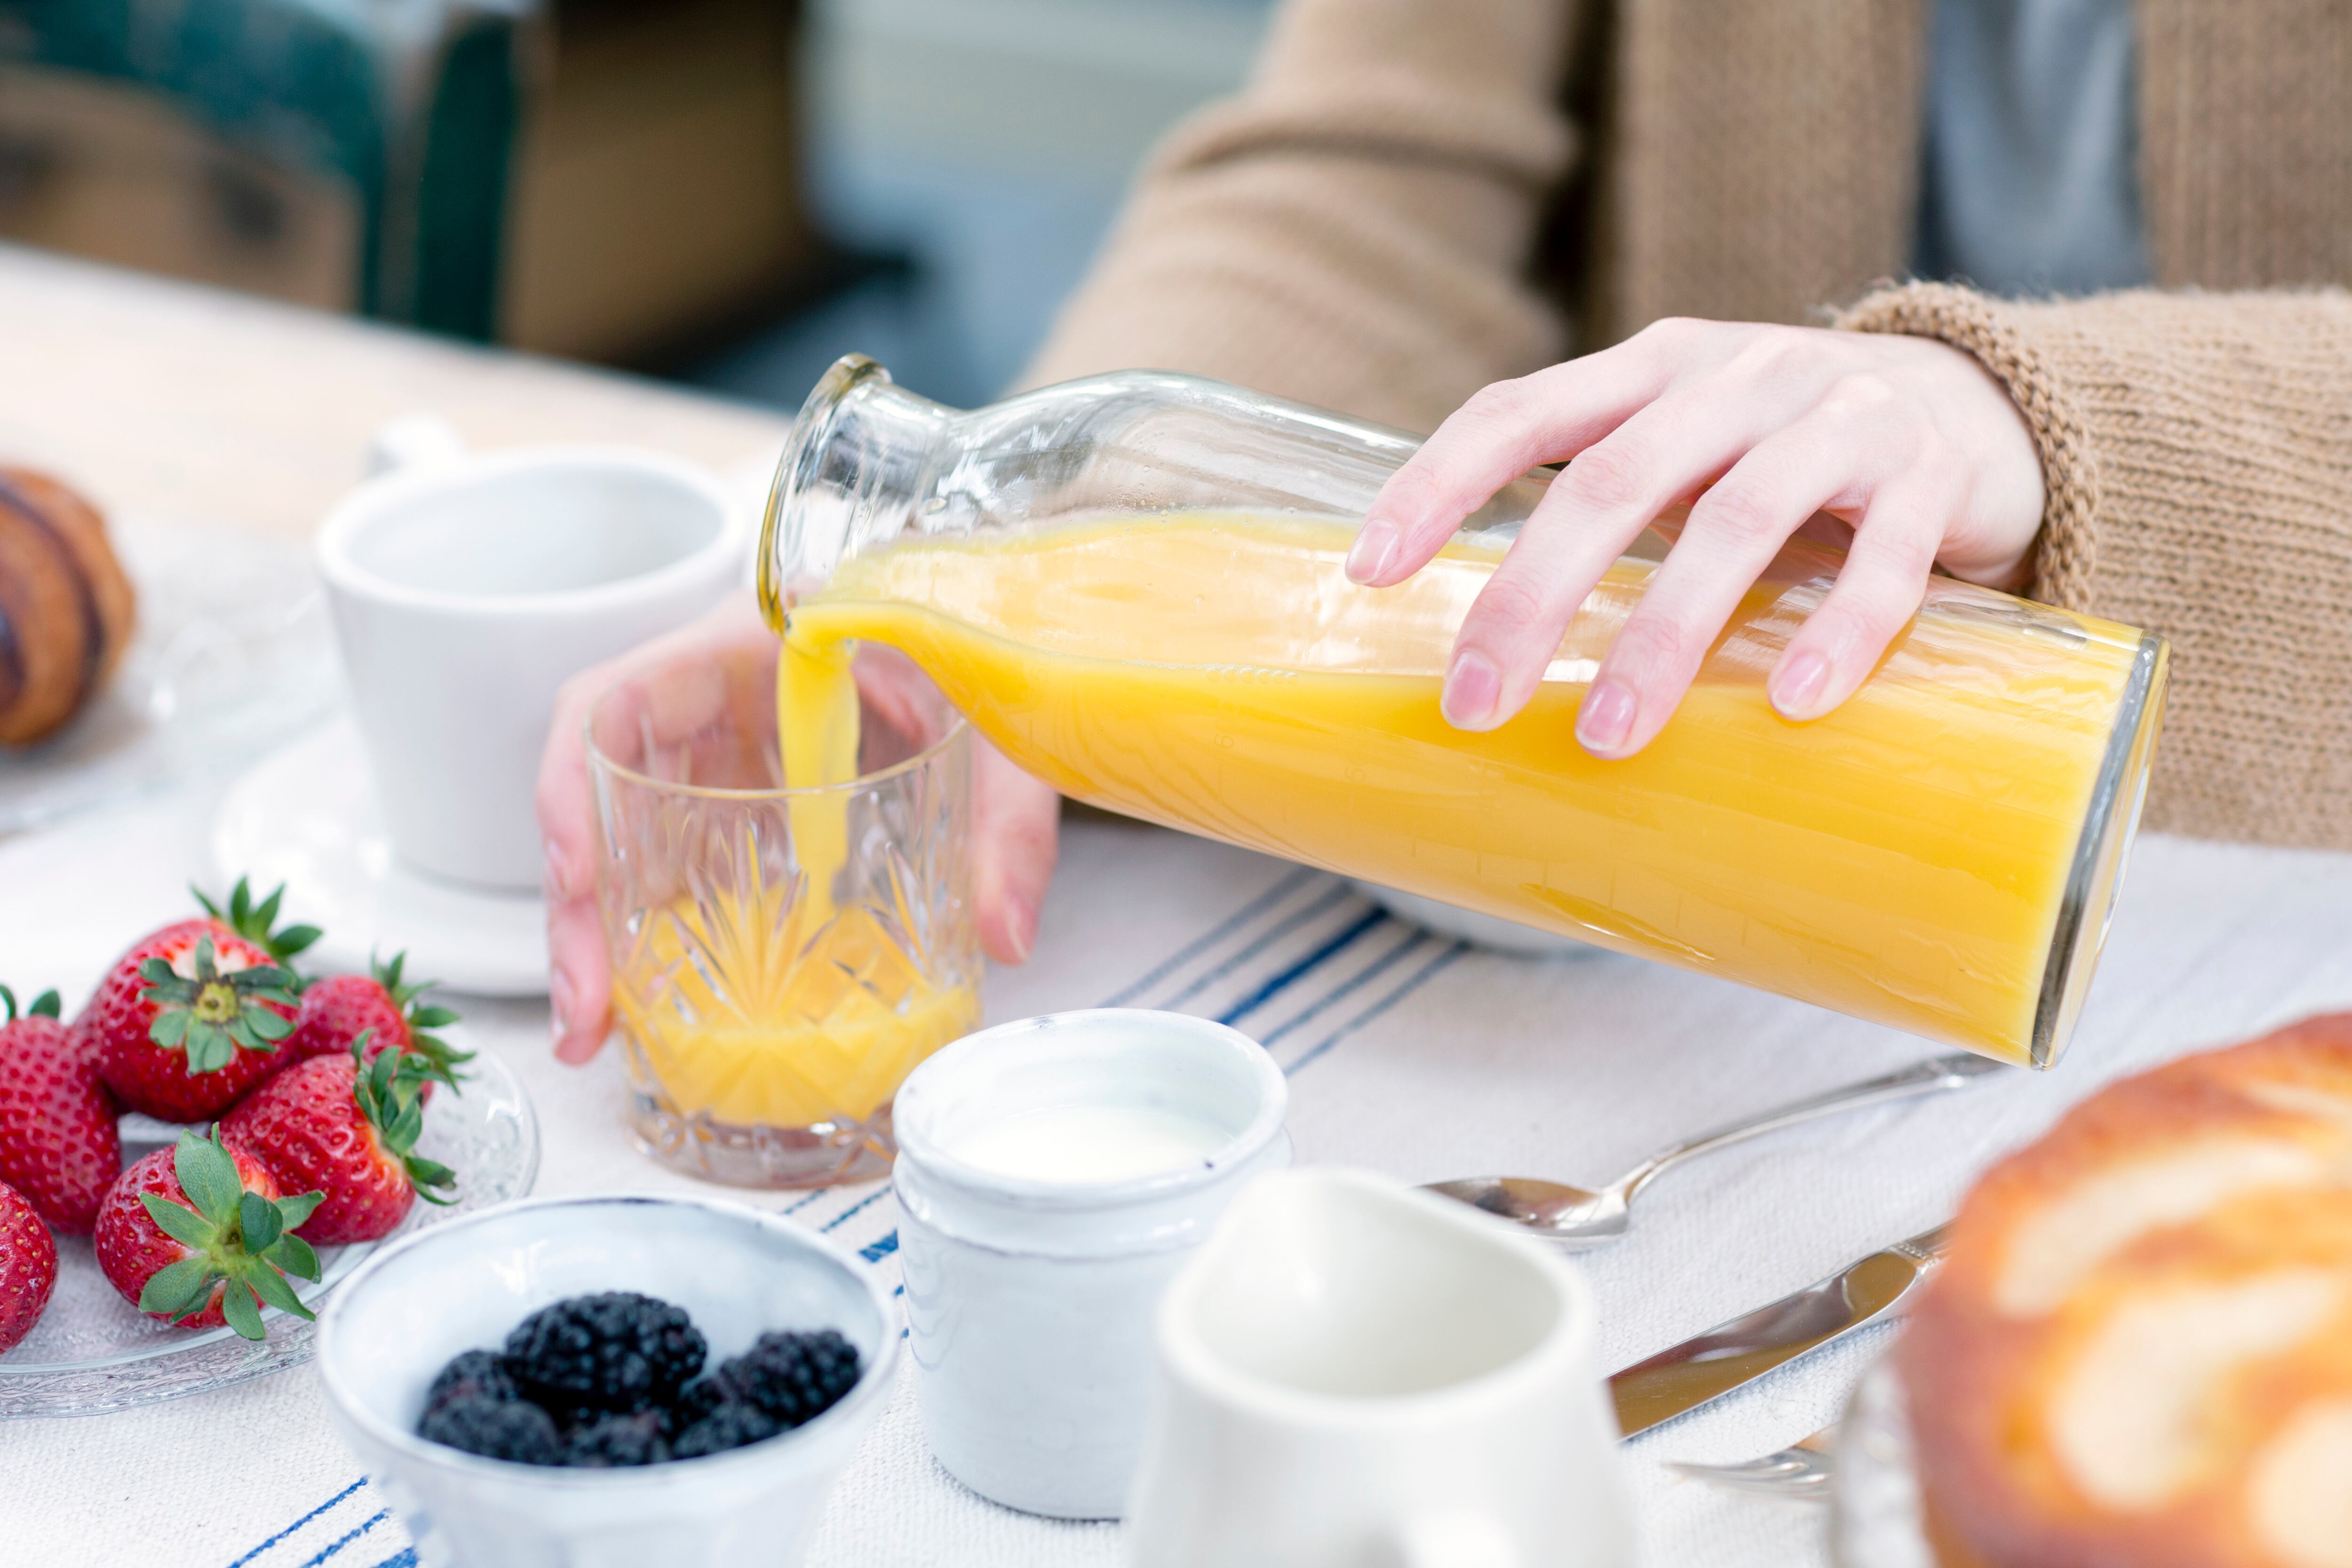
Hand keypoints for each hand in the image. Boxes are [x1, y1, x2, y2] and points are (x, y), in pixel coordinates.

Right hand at [535, 591, 1059, 1064]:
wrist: (986, 628)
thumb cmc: (972, 642)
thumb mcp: (998, 718)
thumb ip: (1008, 816)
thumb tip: (1004, 933)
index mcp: (750, 646)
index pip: (617, 696)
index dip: (574, 783)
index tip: (578, 875)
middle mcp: (714, 700)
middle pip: (603, 793)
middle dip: (578, 905)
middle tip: (589, 1009)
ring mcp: (723, 757)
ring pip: (629, 840)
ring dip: (608, 935)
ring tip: (599, 1032)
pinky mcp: (748, 806)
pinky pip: (683, 866)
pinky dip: (667, 935)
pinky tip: (665, 1007)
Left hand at [1345, 320, 2045, 754]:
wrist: (1979, 403)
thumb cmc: (1782, 450)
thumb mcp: (1681, 444)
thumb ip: (1597, 498)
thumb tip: (1480, 632)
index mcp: (1653, 368)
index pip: (1519, 410)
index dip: (1435, 484)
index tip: (1367, 571)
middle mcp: (1739, 376)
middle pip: (1613, 483)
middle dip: (1532, 599)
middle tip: (1475, 704)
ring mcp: (1840, 421)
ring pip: (1736, 523)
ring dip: (1663, 636)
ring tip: (1609, 738)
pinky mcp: (1931, 479)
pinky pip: (1882, 564)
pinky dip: (1836, 633)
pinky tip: (1792, 706)